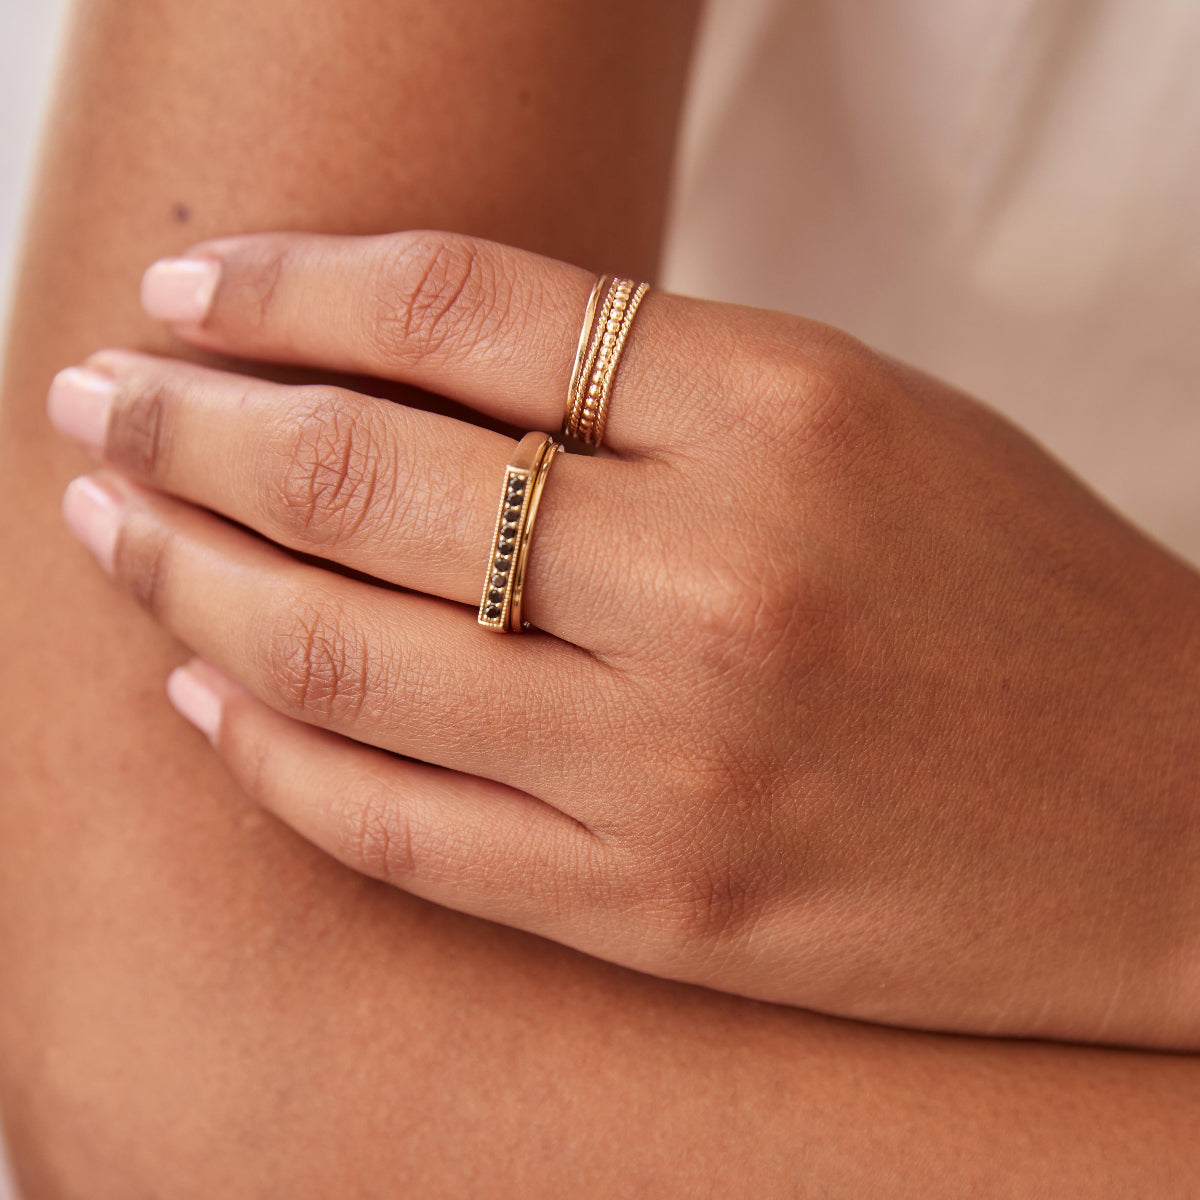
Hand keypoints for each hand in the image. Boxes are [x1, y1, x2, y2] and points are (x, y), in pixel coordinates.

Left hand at [48, 231, 1199, 1046]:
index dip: (289, 280)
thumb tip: (412, 363)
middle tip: (92, 397)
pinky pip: (397, 824)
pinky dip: (269, 753)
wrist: (1161, 815)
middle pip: (361, 472)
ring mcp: (674, 766)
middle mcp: (717, 585)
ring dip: (182, 575)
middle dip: (186, 421)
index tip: (188, 280)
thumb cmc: (1021, 592)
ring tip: (105, 521)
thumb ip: (649, 387)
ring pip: (337, 655)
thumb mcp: (862, 418)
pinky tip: (197, 694)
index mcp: (786, 415)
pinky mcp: (653, 906)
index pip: (460, 309)